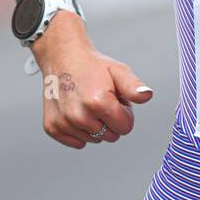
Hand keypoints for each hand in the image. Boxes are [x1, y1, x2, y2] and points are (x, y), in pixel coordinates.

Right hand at [31, 10, 153, 149]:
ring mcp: (64, 123)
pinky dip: (80, 131)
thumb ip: (134, 87)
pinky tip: (76, 111)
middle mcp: (79, 116)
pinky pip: (77, 142)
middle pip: (110, 136)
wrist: (62, 57)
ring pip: (94, 140)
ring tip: (88, 103)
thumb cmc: (92, 66)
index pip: (125, 128)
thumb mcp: (118, 71)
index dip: (124, 113)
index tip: (116, 99)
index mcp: (98, 102)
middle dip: (110, 120)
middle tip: (101, 99)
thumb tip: (147, 95)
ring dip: (95, 125)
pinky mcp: (52, 127)